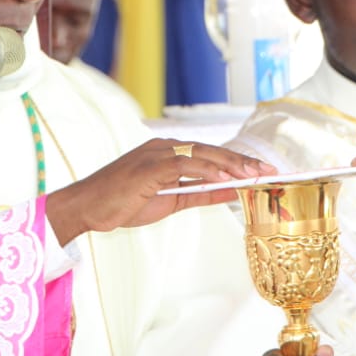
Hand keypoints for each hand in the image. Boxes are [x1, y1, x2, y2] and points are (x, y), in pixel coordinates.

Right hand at [45, 140, 275, 242]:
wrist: (87, 208)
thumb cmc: (123, 204)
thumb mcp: (169, 201)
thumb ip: (199, 193)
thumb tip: (229, 192)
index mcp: (168, 153)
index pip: (210, 154)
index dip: (237, 161)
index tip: (261, 171)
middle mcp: (165, 147)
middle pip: (212, 151)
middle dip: (242, 161)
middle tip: (268, 171)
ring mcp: (157, 153)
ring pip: (202, 154)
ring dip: (230, 164)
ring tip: (253, 175)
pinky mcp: (149, 165)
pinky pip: (184, 164)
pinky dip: (207, 169)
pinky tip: (224, 177)